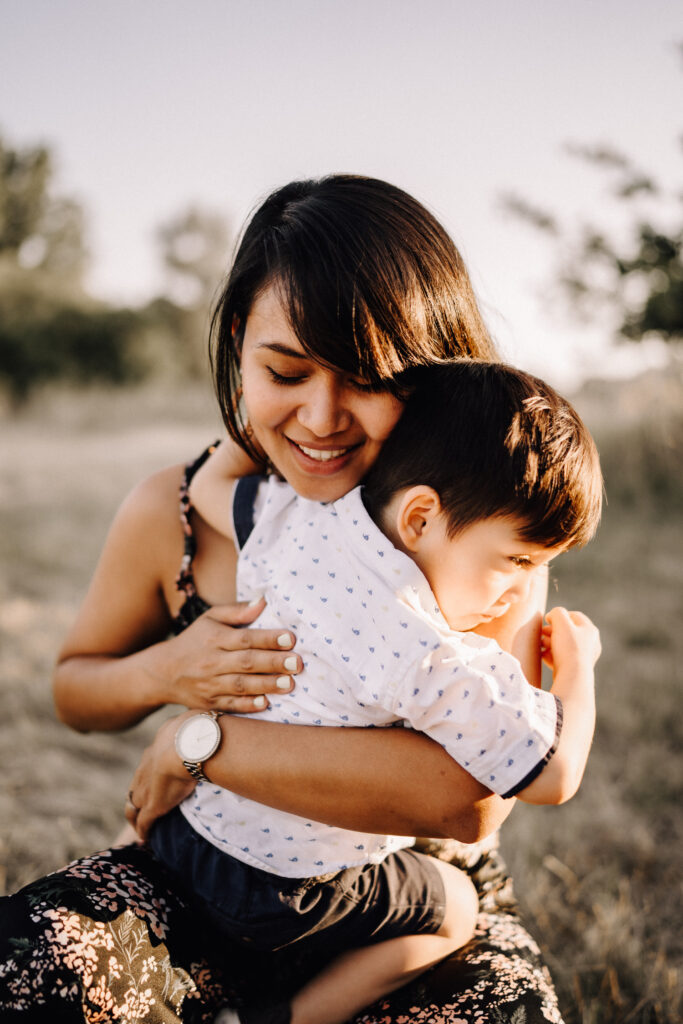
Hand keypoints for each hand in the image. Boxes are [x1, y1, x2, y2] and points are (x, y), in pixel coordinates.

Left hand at [125, 712, 195, 841]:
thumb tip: (213, 722)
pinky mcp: (152, 806)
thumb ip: (199, 726)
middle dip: (137, 795)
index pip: (149, 764)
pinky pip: (143, 822)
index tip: (157, 779)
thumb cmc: (198, 730)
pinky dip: (143, 830)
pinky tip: (146, 839)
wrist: (189, 744)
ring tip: (141, 826)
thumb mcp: (195, 722)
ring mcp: (146, 787)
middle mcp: (145, 768)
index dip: (151, 774)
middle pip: (135, 785)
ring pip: (132, 805)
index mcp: (156, 749)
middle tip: (142, 805)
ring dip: (135, 815)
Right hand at [156, 599, 300, 711]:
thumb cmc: (195, 640)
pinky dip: (248, 705)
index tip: (291, 638)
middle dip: (274, 662)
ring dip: (267, 685)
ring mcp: (209, 684)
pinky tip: (266, 703)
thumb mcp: (210, 618)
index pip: (245, 638)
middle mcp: (211, 661)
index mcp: (214, 638)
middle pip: (246, 662)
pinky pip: (230, 705)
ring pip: (241, 685)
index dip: (268, 638)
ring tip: (290, 683)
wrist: (163, 672)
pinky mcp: (209, 703)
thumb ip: (237, 611)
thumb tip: (263, 601)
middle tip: (298, 663)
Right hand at [541, 606, 600, 672]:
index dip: (559, 616)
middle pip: (567, 631)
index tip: (548, 620)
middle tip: (541, 633)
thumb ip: (556, 613)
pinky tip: (543, 656)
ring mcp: (583, 657)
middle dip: (552, 631)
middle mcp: (589, 643)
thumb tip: (552, 616)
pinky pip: (562, 658)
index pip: (574, 616)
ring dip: (550, 643)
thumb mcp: (561, 622)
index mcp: (590, 630)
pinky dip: (551, 655)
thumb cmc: (569, 647)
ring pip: (563, 645)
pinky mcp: (575, 669)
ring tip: (541, 645)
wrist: (572, 676)